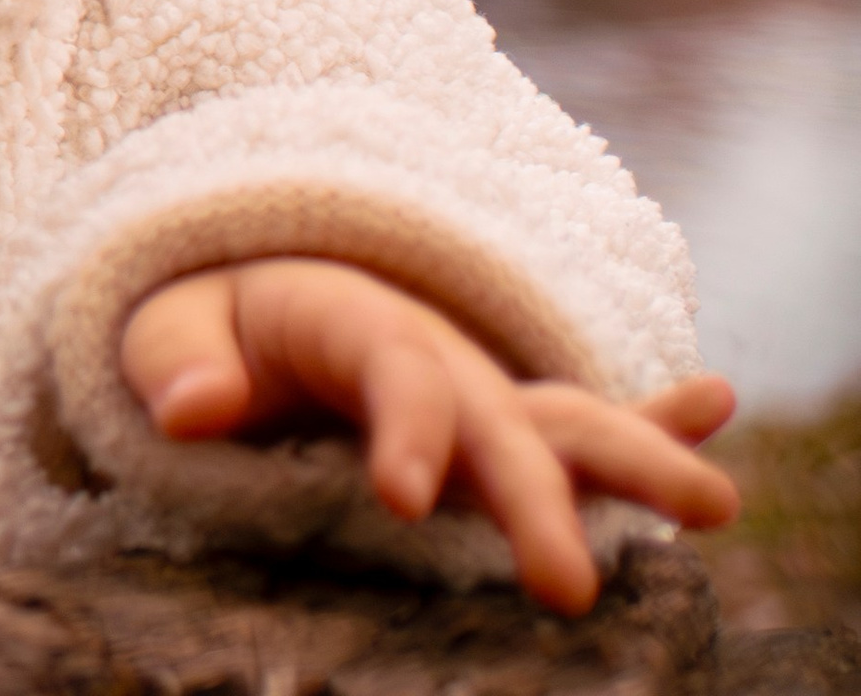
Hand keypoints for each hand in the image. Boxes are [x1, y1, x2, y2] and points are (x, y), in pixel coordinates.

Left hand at [120, 257, 737, 612]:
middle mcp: (431, 354)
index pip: (394, 373)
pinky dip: (650, 409)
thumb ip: (175, 365)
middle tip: (564, 586)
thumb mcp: (163, 330)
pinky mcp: (488, 428)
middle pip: (499, 415)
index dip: (404, 432)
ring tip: (719, 503)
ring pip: (564, 420)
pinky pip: (576, 420)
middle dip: (536, 498)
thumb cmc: (199, 326)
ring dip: (641, 457)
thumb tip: (194, 410)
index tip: (402, 500)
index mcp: (353, 321)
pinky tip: (715, 401)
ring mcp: (471, 392)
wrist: (234, 295)